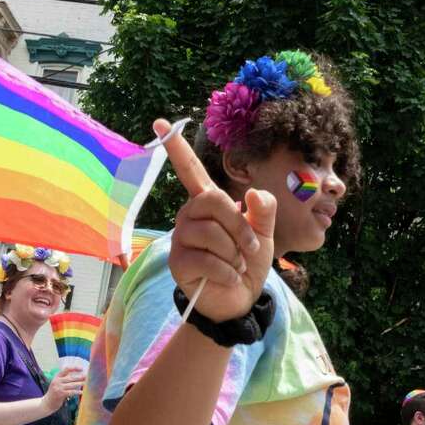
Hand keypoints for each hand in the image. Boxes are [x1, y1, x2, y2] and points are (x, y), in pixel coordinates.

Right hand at [42, 370, 84, 412]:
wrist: (47, 404)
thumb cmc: (54, 393)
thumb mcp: (56, 384)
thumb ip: (63, 380)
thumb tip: (76, 377)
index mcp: (56, 377)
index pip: (66, 369)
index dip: (74, 368)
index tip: (81, 368)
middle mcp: (57, 381)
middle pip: (71, 378)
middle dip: (80, 377)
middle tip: (87, 377)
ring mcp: (58, 388)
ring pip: (72, 385)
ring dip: (80, 384)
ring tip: (86, 383)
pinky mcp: (60, 394)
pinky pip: (71, 392)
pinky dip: (77, 392)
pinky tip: (82, 392)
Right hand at [154, 119, 276, 322]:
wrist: (237, 301)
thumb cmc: (247, 264)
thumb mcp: (264, 235)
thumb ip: (264, 211)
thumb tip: (253, 193)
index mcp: (208, 205)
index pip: (191, 172)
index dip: (176, 148)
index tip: (160, 122)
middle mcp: (189, 217)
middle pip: (215, 202)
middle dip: (241, 227)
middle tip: (251, 248)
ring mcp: (181, 240)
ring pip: (213, 234)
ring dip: (235, 254)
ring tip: (237, 265)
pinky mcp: (179, 263)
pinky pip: (210, 260)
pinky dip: (229, 273)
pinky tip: (228, 278)